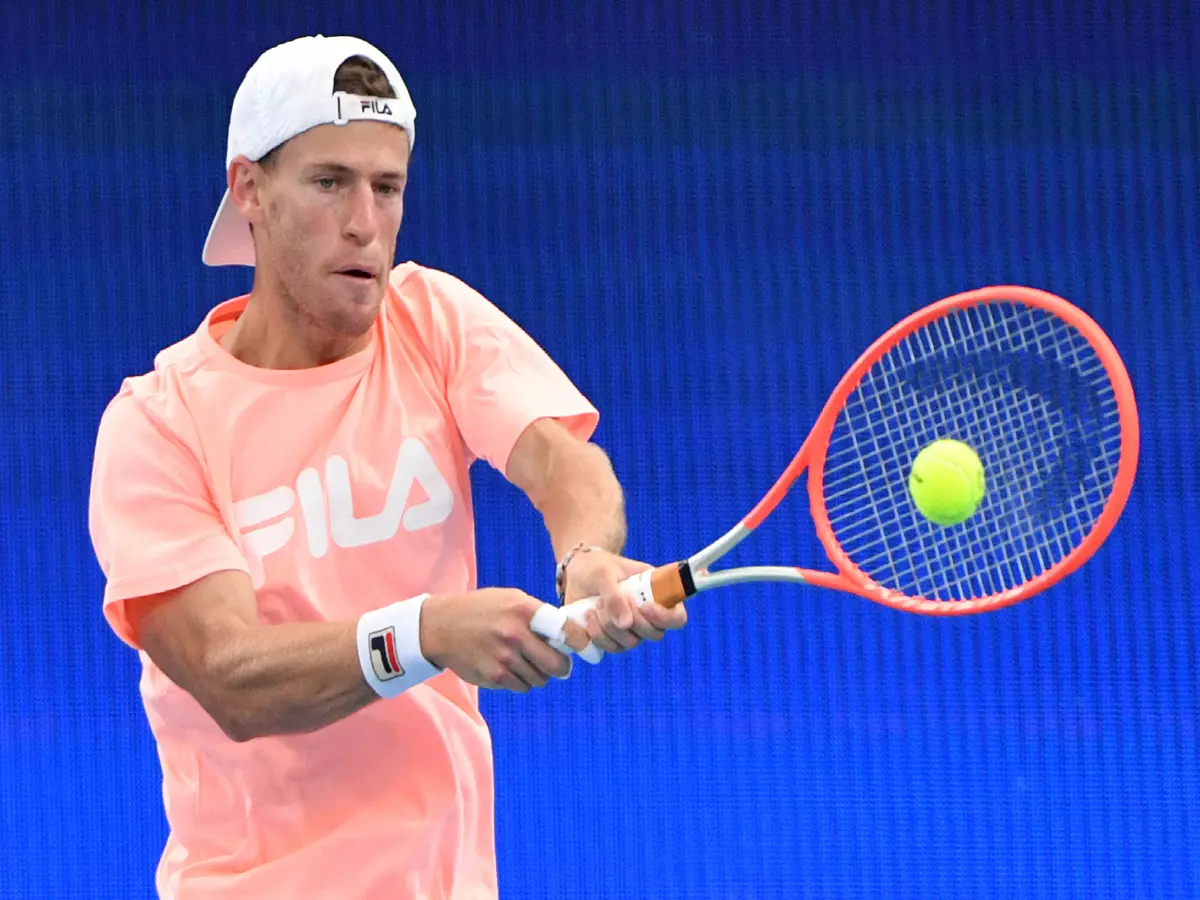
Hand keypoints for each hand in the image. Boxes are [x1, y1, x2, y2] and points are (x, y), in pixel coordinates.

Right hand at [419, 589, 589, 692]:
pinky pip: (521, 686)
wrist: (441, 626)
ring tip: (524, 661)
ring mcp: (504, 658)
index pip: (565, 630)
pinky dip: (520, 681)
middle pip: (557, 664)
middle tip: (559, 665)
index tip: (589, 649)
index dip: (581, 643)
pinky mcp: (493, 676)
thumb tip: (570, 635)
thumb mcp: (511, 599)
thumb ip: (539, 615)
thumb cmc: (483, 610)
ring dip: (538, 674)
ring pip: (540, 679)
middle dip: (562, 667)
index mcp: (524, 610)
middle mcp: (515, 634)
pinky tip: (508, 667)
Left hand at [562, 549, 687, 654]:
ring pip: (631, 642)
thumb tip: (626, 625)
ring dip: (611, 627)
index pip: (677, 616)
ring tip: (597, 605)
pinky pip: (612, 648)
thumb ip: (615, 597)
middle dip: (632, 621)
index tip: (644, 607)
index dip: (666, 617)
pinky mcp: (613, 637)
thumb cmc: (596, 567)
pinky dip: (599, 635)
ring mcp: (631, 628)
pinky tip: (589, 617)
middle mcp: (648, 614)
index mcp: (656, 593)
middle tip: (609, 600)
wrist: (575, 574)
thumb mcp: (604, 573)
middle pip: (655, 633)